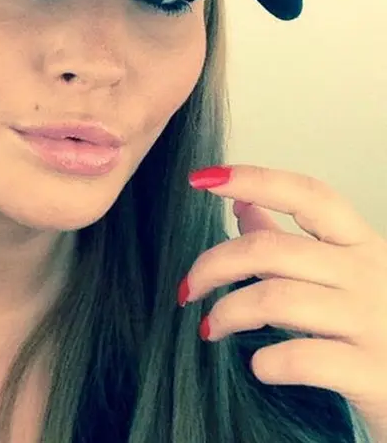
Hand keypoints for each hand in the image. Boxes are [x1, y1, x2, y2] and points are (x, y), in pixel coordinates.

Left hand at [179, 164, 386, 441]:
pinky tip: (258, 366)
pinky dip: (267, 362)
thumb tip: (242, 202)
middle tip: (187, 289)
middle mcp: (372, 276)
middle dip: (213, 264)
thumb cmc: (380, 333)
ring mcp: (375, 324)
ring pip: (275, 300)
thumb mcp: (347, 278)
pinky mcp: (374, 375)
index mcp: (363, 246)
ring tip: (210, 328)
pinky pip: (301, 358)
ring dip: (228, 313)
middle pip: (270, 250)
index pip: (306, 195)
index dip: (252, 179)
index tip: (201, 179)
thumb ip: (292, 241)